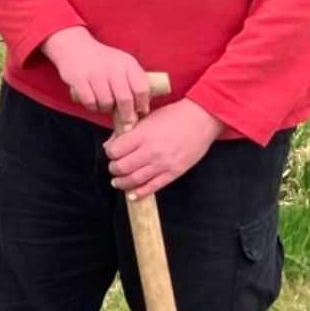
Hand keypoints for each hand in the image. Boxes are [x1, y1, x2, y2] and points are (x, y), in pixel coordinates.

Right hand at [40, 26, 156, 121]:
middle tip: (126, 121)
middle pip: (125, 99)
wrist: (75, 47)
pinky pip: (90, 102)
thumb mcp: (123, 63)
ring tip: (105, 105)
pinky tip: (94, 103)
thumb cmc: (103, 60)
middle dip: (126, 114)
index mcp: (127, 63)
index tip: (140, 111)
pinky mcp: (78, 78)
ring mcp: (95, 73)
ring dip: (106, 109)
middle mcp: (112, 67)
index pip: (141, 88)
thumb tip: (143, 110)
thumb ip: (134, 81)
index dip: (143, 103)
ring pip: (106, 103)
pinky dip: (93, 107)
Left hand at [105, 99, 222, 195]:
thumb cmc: (173, 116)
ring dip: (122, 182)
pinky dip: (139, 193)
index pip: (115, 151)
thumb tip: (108, 145)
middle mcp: (151, 151)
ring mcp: (163, 164)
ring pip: (134, 180)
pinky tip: (132, 194)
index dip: (110, 152)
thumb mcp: (146, 118)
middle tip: (114, 167)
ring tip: (118, 181)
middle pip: (122, 167)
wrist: (201, 119)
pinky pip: (152, 187)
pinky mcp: (174, 172)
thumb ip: (127, 132)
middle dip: (113, 168)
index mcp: (142, 135)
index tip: (112, 152)